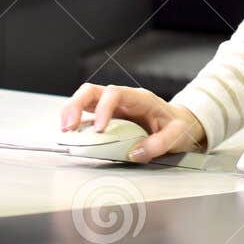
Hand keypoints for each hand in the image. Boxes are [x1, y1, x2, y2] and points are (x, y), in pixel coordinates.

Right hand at [59, 82, 207, 162]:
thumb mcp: (177, 134)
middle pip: (92, 91)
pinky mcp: (106, 119)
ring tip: (64, 132)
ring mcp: (112, 108)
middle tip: (68, 127)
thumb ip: (160, 143)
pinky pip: (86, 116)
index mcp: (139, 98)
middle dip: (76, 105)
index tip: (99, 129)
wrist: (179, 124)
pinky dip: (75, 125)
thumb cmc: (177, 126)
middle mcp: (122, 99)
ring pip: (84, 100)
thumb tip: (135, 153)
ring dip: (70, 113)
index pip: (115, 93)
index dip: (103, 108)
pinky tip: (71, 137)